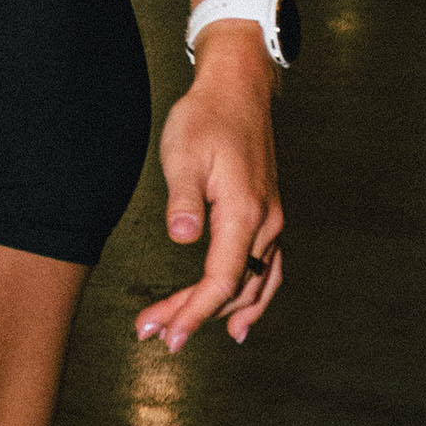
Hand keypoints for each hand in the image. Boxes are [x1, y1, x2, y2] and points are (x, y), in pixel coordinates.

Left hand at [136, 28, 282, 350]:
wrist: (237, 90)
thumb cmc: (206, 117)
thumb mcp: (184, 152)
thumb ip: (184, 198)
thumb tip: (183, 237)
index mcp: (245, 213)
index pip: (222, 280)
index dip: (195, 312)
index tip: (168, 334)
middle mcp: (265, 225)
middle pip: (234, 289)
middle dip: (194, 315)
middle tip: (155, 334)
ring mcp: (270, 222)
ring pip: (253, 285)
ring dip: (219, 312)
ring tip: (184, 334)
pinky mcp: (265, 217)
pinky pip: (265, 271)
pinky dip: (252, 299)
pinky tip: (238, 318)